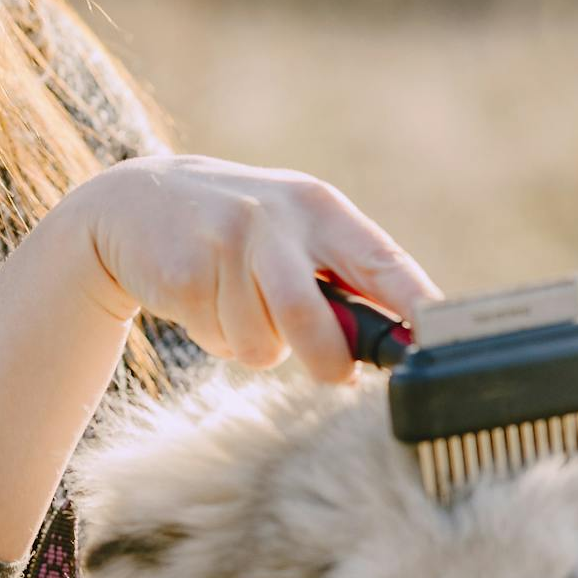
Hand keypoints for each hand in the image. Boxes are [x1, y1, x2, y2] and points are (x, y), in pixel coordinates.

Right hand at [63, 153, 442, 382]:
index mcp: (319, 208)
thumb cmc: (238, 232)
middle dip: (326, 360)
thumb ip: (341, 278)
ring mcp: (225, 243)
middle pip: (311, 315)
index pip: (383, 261)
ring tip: (237, 306)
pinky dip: (217, 338)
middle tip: (333, 375)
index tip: (442, 341)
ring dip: (257, 346)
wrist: (135, 202)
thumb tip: (398, 343)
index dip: (416, 305)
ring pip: (263, 343)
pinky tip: (202, 299)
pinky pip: (220, 340)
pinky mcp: (183, 272)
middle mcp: (275, 217)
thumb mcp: (293, 233)